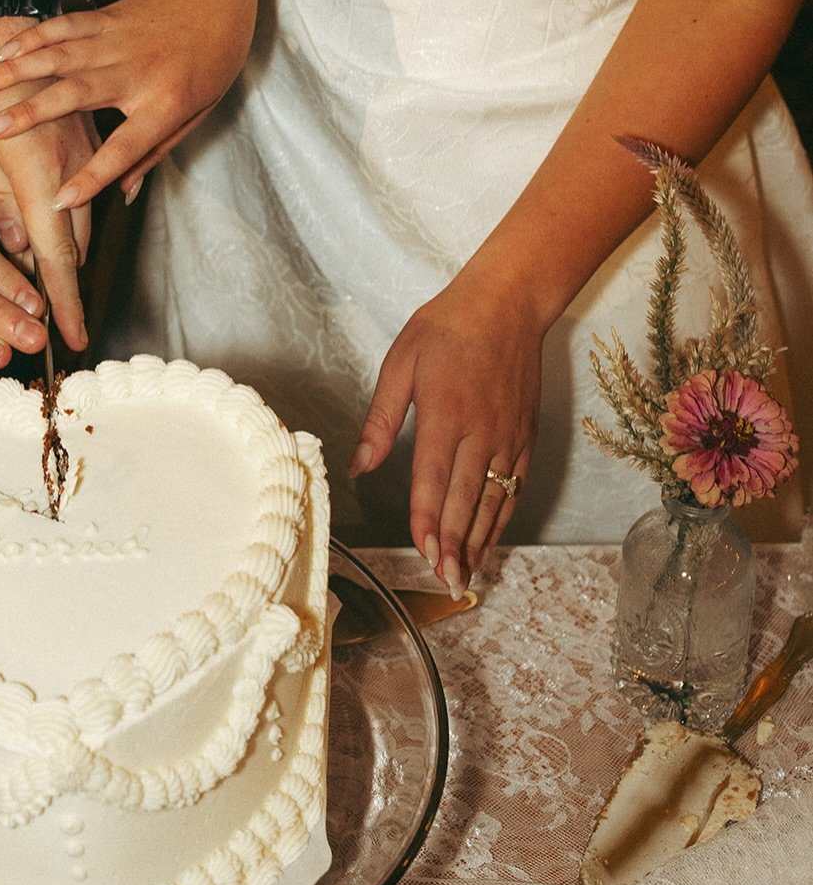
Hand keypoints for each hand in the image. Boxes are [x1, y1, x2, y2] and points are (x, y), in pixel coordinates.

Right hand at [0, 0, 259, 210]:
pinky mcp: (106, 17)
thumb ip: (152, 154)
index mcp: (164, 103)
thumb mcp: (196, 115)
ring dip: (15, 71)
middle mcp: (136, 71)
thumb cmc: (212, 62)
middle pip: (76, 95)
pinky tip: (2, 50)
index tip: (59, 203)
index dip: (91, 178)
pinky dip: (30, 38)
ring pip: (59, 56)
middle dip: (29, 114)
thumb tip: (123, 195)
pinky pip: (63, 26)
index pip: (124, 149)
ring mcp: (118, 40)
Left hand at [0, 16, 97, 349]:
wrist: (13, 25)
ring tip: (51, 300)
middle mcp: (71, 174)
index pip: (57, 259)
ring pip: (81, 225)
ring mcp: (82, 160)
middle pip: (74, 249)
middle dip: (67, 294)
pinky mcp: (82, 147)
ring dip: (68, 263)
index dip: (65, 303)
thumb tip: (16, 250)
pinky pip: (81, 199)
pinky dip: (69, 227)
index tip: (70, 339)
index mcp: (41, 179)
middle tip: (55, 333)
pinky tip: (53, 243)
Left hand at [348, 272, 545, 594]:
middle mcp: (482, 433)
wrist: (507, 303)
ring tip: (467, 574)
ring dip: (480, 540)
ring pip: (495, 500)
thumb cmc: (446, 329)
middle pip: (467, 501)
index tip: (424, 553)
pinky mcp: (526, 436)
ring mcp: (509, 437)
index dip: (429, 522)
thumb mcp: (400, 365)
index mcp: (447, 416)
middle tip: (447, 581)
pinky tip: (490, 538)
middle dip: (456, 545)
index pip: (435, 481)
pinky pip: (515, 486)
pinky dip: (504, 517)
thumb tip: (359, 465)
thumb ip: (380, 421)